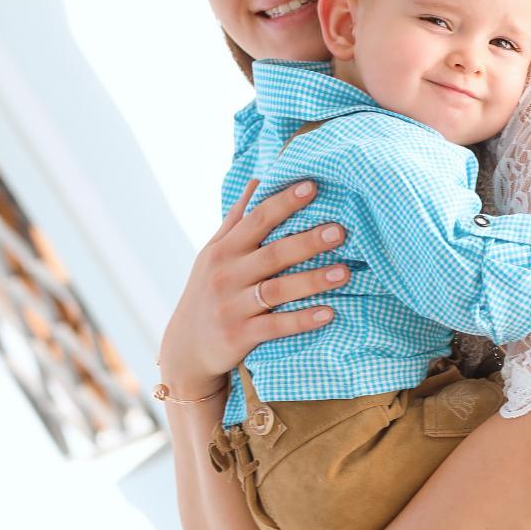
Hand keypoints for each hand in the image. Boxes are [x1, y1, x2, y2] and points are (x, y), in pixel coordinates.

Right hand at [157, 179, 348, 397]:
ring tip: (345, 272)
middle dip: (307, 241)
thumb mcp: (212, 254)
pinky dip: (302, 320)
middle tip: (340, 230)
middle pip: (272, 254)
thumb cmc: (207, 293)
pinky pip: (276, 327)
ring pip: (277, 290)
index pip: (256, 219)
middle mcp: (225, 275)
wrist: (185, 349)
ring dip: (312, 281)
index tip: (312, 186)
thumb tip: (257, 180)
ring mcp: (232, 307)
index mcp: (222, 251)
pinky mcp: (239, 336)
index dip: (283, 202)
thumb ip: (236, 220)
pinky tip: (329, 313)